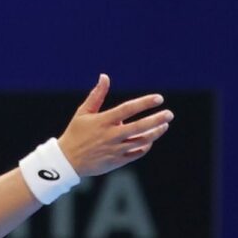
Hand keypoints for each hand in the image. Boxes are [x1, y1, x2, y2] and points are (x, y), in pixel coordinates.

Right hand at [56, 74, 172, 176]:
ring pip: (142, 141)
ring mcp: (115, 149)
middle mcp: (111, 135)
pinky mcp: (117, 161)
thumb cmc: (76, 133)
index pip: (128, 109)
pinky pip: (137, 153)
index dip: (145, 103)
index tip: (159, 98)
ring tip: (164, 125)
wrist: (67, 161)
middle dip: (157, 120)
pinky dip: (146, 146)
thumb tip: (105, 76)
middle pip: (139, 127)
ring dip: (155, 133)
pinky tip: (150, 139)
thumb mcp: (83, 112)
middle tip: (169, 114)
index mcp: (103, 121)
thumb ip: (96, 95)